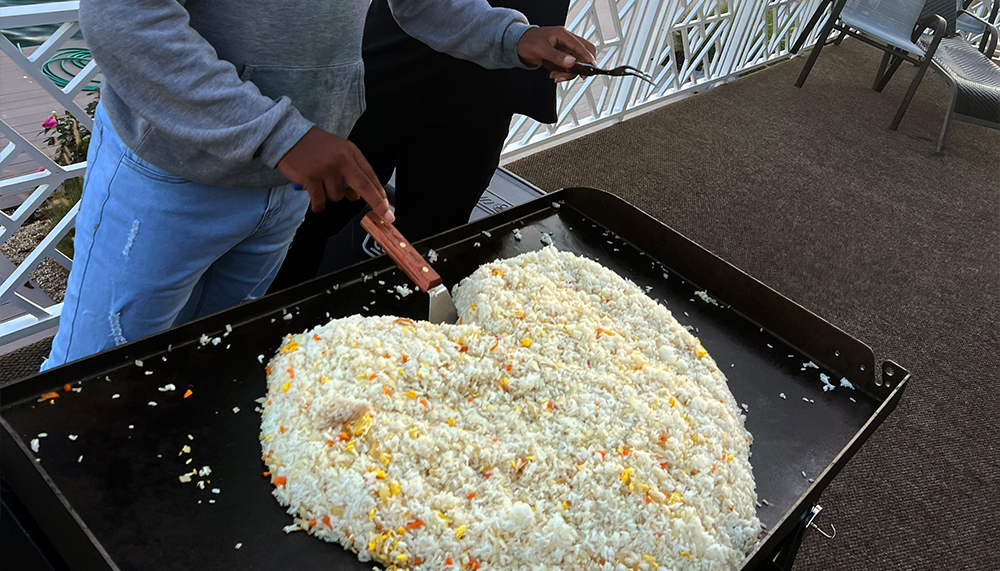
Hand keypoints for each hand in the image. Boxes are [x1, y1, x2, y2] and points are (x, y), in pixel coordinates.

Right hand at [277, 127, 393, 221]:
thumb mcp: (338, 152)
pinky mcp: (311, 178)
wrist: (287, 136)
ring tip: (320, 184)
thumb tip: (357, 196)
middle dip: (377, 204)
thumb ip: (350, 171)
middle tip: (385, 216)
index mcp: (350, 152)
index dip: (380, 194)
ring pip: (338, 196)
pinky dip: (318, 205)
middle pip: (364, 186)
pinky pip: (321, 201)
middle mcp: (341, 159)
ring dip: (330, 196)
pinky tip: (314, 199)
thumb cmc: (314, 146)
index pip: (370, 176)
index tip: (387, 208)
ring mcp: (326, 169)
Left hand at [517, 26, 595, 78]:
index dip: (587, 57)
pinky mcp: (561, 57)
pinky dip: (564, 73)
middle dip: (582, 66)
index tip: (591, 68)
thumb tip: (571, 61)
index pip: (580, 45)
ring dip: (569, 72)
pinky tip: (554, 74)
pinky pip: (569, 67)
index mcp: (562, 34)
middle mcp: (566, 41)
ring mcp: (564, 49)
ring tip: (556, 76)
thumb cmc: (527, 41)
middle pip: (584, 52)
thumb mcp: (541, 50)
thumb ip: (557, 56)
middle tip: (577, 75)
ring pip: (577, 62)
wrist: (518, 45)